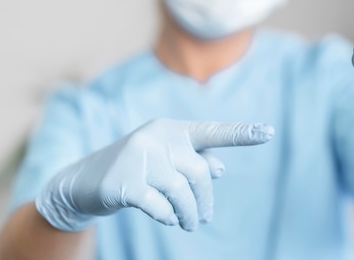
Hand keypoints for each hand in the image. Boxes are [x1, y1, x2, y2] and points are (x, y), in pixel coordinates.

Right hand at [36, 119, 273, 231]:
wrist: (85, 181)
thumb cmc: (138, 170)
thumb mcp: (167, 162)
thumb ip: (195, 162)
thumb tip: (220, 168)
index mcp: (174, 129)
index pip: (213, 132)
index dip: (242, 135)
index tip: (269, 133)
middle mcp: (157, 137)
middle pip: (199, 172)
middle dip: (205, 200)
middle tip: (203, 219)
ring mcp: (138, 157)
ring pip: (181, 191)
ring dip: (189, 213)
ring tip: (190, 224)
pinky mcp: (123, 181)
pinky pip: (158, 205)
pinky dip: (168, 216)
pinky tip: (169, 218)